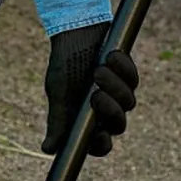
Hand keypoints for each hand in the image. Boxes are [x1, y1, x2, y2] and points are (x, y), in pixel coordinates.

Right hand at [42, 23, 138, 157]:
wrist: (76, 31)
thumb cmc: (64, 64)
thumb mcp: (59, 94)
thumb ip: (58, 121)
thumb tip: (48, 149)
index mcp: (87, 120)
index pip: (100, 145)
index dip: (102, 144)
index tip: (99, 135)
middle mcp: (105, 110)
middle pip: (118, 126)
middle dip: (109, 111)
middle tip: (96, 95)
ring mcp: (119, 93)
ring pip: (128, 102)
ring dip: (113, 85)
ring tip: (98, 68)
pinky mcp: (129, 76)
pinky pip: (133, 79)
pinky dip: (121, 68)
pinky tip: (109, 55)